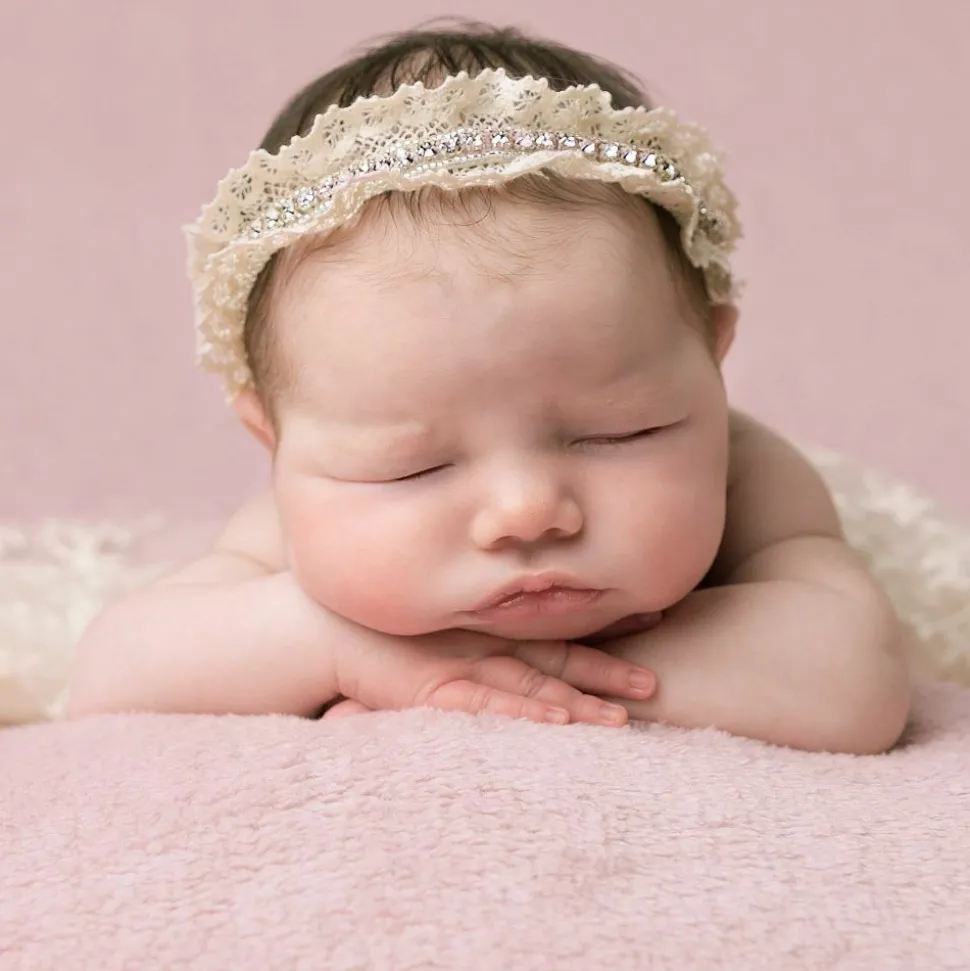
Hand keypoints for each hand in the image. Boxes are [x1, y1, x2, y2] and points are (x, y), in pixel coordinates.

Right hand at [325, 626, 656, 726]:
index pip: (558, 627)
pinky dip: (523, 713)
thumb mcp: (440, 623)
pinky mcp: (435, 691)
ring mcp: (463, 666)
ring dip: (577, 701)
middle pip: (558, 657)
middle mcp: (485, 642)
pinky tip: (555, 721)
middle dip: (607, 670)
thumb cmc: (385, 628)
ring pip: (532, 686)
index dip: (605, 626)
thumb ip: (477, 630)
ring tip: (622, 718)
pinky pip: (488, 705)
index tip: (651, 620)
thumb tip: (517, 641)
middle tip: (654, 682)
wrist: (327, 628)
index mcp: (491, 626)